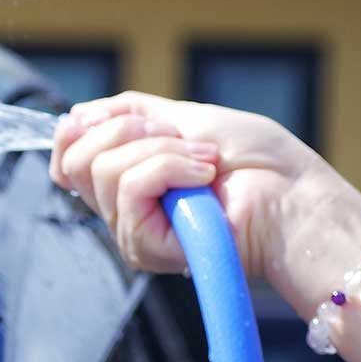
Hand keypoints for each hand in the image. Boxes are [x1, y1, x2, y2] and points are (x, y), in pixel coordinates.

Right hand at [50, 92, 360, 315]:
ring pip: (103, 169)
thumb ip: (130, 114)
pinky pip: (131, 188)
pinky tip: (205, 178)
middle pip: (75, 160)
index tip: (123, 117)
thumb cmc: (259, 161)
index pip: (66, 160)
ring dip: (162, 149)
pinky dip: (170, 167)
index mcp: (129, 179)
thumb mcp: (186, 117)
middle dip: (127, 129)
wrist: (295, 197)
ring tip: (206, 161)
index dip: (77, 131)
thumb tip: (77, 115)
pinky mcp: (145, 247)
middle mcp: (124, 209)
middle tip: (181, 137)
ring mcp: (132, 231)